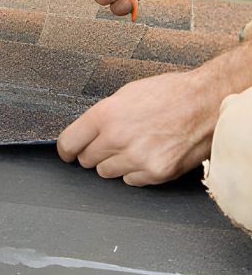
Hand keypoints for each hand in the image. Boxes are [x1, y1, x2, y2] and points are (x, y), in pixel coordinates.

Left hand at [57, 43, 251, 185]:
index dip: (67, 149)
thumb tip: (85, 132)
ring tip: (133, 146)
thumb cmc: (170, 94)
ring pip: (107, 173)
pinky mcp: (157, 172)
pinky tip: (148, 155)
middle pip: (87, 160)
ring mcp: (137, 158)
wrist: (207, 102)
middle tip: (109, 144)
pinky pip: (131, 181)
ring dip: (115, 163)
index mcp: (105, 115)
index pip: (69, 143)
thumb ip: (102, 116)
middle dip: (94, 153)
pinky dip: (136, 172)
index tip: (69, 152)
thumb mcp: (125, 95)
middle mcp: (117, 138)